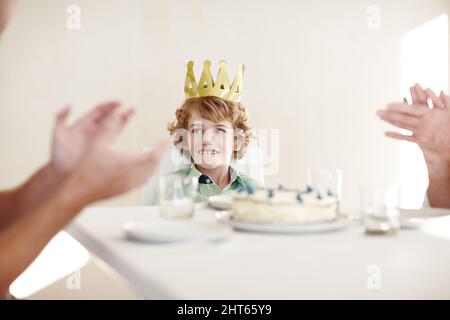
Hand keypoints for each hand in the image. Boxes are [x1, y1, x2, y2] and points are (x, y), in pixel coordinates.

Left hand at [50, 101, 133, 174]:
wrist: (62, 172)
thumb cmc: (58, 154)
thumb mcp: (58, 134)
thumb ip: (61, 118)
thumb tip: (69, 104)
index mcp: (84, 123)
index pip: (99, 111)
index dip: (109, 106)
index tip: (119, 103)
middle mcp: (94, 130)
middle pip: (109, 117)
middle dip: (120, 111)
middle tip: (131, 109)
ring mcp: (99, 139)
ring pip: (114, 126)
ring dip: (123, 119)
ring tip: (132, 113)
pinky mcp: (103, 149)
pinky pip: (113, 138)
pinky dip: (120, 131)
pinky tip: (127, 130)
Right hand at [53, 101, 168, 206]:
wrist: (76, 191)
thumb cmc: (86, 166)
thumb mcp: (98, 142)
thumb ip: (109, 124)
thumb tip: (117, 109)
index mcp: (129, 163)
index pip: (154, 155)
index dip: (162, 147)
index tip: (167, 140)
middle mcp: (133, 176)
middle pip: (154, 165)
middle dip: (160, 155)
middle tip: (164, 146)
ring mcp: (129, 186)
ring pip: (149, 175)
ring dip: (154, 165)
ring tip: (156, 156)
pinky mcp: (124, 191)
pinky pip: (142, 182)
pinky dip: (147, 174)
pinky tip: (145, 170)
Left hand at [377, 84, 449, 159]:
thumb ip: (444, 101)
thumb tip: (438, 91)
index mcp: (431, 114)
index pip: (411, 109)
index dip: (398, 107)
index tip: (387, 105)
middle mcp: (424, 124)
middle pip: (403, 118)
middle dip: (389, 114)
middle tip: (377, 111)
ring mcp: (421, 133)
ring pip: (403, 126)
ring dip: (390, 121)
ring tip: (380, 117)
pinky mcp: (421, 141)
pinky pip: (406, 138)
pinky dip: (395, 135)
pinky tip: (386, 132)